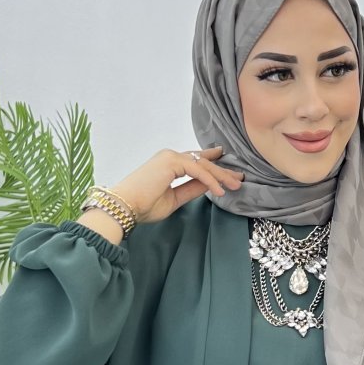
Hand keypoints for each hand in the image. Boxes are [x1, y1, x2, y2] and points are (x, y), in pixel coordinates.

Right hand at [112, 146, 242, 224]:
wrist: (125, 207)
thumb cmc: (143, 205)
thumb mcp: (174, 198)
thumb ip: (192, 189)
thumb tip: (210, 185)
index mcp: (168, 164)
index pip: (195, 162)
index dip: (213, 164)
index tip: (228, 169)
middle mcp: (170, 156)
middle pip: (203, 162)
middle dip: (222, 171)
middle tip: (238, 179)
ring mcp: (170, 157)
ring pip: (203, 164)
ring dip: (221, 175)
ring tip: (235, 185)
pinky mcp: (171, 162)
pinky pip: (198, 171)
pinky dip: (210, 180)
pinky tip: (220, 191)